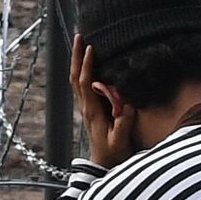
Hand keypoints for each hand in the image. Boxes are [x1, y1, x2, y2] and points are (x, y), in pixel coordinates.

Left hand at [71, 34, 136, 168]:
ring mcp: (86, 107)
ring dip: (76, 60)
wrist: (104, 164)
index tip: (90, 48)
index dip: (86, 65)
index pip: (85, 83)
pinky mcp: (90, 108)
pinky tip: (87, 61)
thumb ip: (122, 125)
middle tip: (78, 36)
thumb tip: (125, 106)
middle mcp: (86, 106)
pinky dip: (82, 70)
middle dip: (75, 56)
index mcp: (92, 111)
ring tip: (80, 42)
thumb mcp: (120, 142)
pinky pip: (82, 85)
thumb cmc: (113, 153)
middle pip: (75, 77)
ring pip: (76, 80)